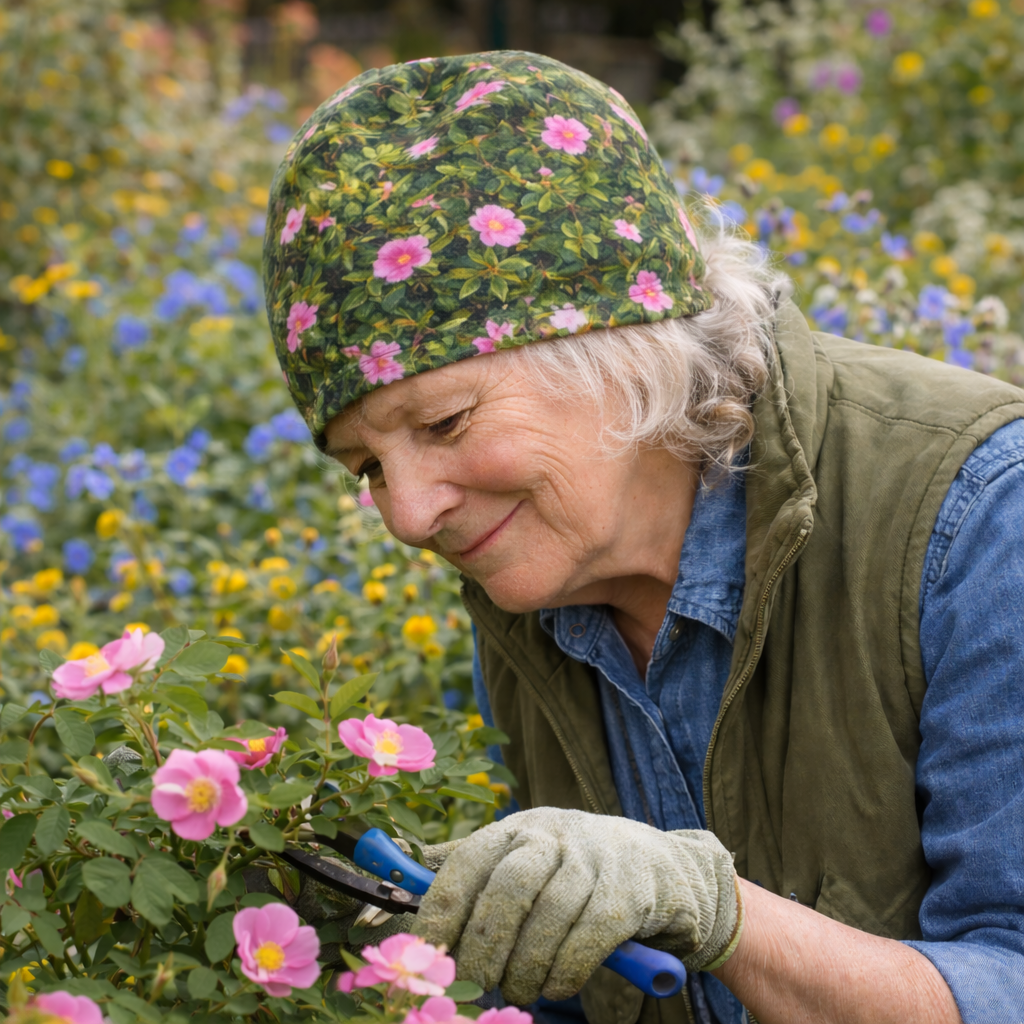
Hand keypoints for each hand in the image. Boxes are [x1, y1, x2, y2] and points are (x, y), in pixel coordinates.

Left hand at [411, 808, 739, 1004]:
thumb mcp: (523, 858)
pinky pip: (590, 937)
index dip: (441, 912)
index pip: (466, 863)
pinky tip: (555, 987)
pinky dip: (566, 970)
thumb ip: (474, 873)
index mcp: (516, 828)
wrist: (660, 866)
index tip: (426, 956)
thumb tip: (404, 887)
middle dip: (484, 945)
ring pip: (549, 917)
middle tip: (474, 986)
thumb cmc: (573, 870)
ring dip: (525, 967)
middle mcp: (553, 834)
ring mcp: (594, 860)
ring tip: (516, 993)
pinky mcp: (629, 892)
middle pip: (507, 889)